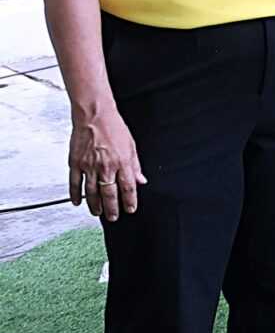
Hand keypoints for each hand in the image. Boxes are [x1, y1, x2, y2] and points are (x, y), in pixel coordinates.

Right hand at [67, 104, 145, 221]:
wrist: (94, 115)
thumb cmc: (113, 127)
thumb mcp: (131, 145)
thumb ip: (135, 165)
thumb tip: (141, 180)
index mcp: (122, 162)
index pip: (127, 188)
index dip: (129, 201)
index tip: (130, 209)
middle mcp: (106, 166)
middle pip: (109, 194)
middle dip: (112, 208)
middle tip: (113, 217)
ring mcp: (89, 166)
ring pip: (92, 192)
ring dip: (95, 205)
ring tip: (98, 213)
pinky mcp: (75, 163)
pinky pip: (75, 183)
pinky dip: (76, 194)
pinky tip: (78, 202)